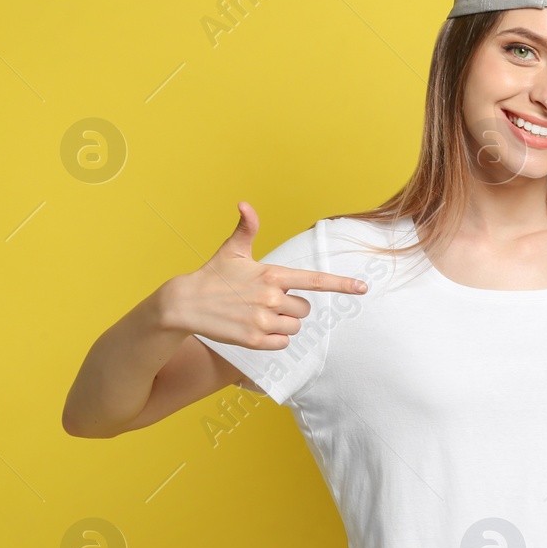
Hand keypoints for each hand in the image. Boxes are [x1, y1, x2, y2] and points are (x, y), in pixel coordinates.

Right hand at [160, 202, 368, 348]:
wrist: (184, 303)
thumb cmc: (213, 275)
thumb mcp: (232, 250)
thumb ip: (246, 228)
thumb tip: (245, 204)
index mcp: (273, 274)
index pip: (315, 280)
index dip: (342, 284)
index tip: (363, 288)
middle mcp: (271, 297)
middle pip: (305, 309)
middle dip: (290, 307)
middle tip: (265, 301)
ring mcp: (263, 320)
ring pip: (295, 327)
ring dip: (282, 324)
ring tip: (257, 314)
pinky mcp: (254, 340)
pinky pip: (282, 343)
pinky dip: (274, 339)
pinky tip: (255, 329)